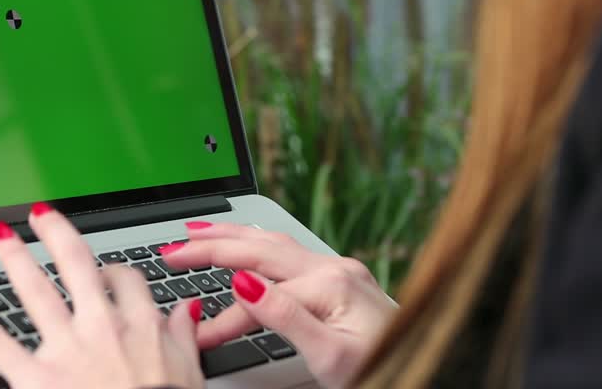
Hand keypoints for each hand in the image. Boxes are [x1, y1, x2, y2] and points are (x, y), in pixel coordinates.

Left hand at [0, 203, 205, 388]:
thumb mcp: (190, 372)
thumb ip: (182, 336)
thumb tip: (185, 310)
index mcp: (141, 325)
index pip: (126, 280)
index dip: (114, 271)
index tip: (107, 272)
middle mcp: (101, 327)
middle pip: (77, 264)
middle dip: (57, 234)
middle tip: (42, 216)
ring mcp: (66, 349)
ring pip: (35, 291)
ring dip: (15, 259)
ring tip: (0, 235)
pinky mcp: (35, 377)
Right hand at [160, 223, 397, 387]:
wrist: (429, 367)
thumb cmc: (385, 368)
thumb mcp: (331, 357)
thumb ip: (286, 318)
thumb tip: (244, 283)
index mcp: (328, 284)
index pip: (255, 286)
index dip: (217, 300)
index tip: (186, 306)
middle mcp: (333, 267)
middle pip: (259, 247)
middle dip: (212, 245)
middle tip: (172, 247)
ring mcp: (339, 269)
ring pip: (273, 245)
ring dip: (233, 238)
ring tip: (197, 233)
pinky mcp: (342, 279)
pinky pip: (289, 255)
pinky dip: (257, 249)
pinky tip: (245, 248)